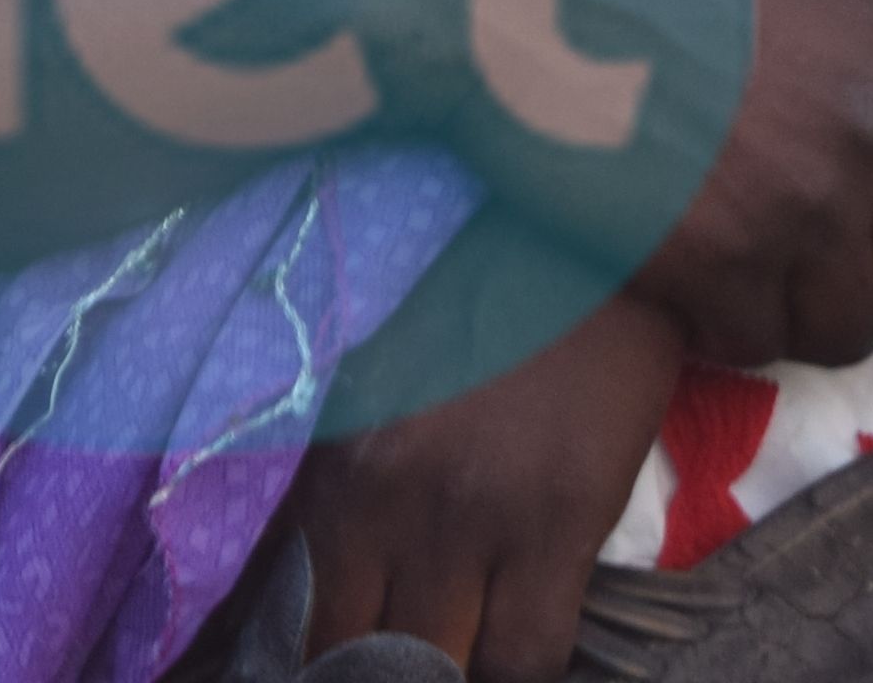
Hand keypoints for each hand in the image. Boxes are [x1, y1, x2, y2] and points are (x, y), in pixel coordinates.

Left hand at [291, 291, 686, 682]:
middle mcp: (385, 499)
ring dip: (450, 670)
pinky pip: (529, 653)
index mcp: (329, 461)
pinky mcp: (559, 519)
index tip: (340, 645)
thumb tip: (320, 562)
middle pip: (357, 653)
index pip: (293, 612)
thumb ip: (341, 469)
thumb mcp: (371, 371)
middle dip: (376, 670)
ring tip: (463, 645)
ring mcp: (472, 515)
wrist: (579, 232)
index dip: (317, 653)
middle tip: (401, 657)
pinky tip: (517, 638)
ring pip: (442, 667)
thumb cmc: (466, 289)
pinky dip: (519, 665)